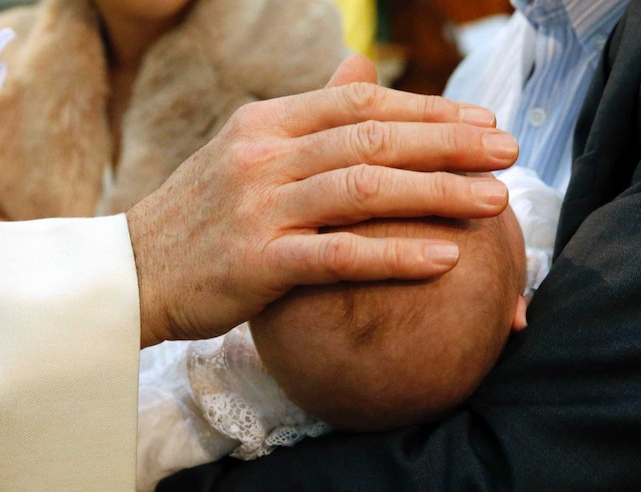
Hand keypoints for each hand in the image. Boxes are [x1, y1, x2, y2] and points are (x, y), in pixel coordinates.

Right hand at [127, 55, 517, 346]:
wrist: (132, 272)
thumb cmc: (201, 216)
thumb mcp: (246, 150)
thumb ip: (309, 115)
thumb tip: (361, 71)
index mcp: (267, 121)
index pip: (362, 101)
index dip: (429, 110)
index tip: (482, 122)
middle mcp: (265, 155)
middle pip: (374, 137)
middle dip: (450, 143)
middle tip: (509, 153)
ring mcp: (260, 207)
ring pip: (365, 189)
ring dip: (438, 193)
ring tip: (495, 202)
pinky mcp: (257, 263)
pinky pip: (340, 255)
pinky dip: (395, 255)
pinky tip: (445, 258)